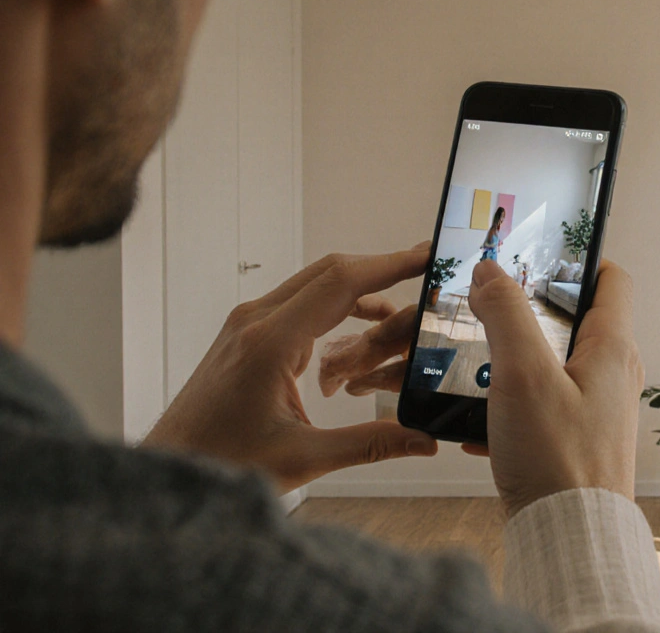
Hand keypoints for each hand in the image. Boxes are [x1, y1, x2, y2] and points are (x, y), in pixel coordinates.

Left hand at [143, 246, 439, 492]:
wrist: (168, 468)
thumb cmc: (220, 461)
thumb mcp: (302, 457)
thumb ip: (370, 444)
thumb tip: (423, 441)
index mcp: (270, 342)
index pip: (340, 284)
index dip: (388, 266)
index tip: (424, 256)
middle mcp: (256, 322)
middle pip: (329, 272)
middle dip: (381, 266)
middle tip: (425, 267)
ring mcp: (248, 325)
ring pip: (314, 285)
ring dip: (359, 287)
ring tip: (402, 305)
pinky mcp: (246, 336)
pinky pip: (300, 305)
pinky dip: (336, 306)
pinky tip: (361, 328)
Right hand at [316, 259, 643, 516]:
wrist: (569, 542)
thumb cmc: (558, 462)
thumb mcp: (522, 375)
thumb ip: (505, 314)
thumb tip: (490, 272)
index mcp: (612, 350)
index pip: (612, 280)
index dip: (579, 259)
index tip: (539, 253)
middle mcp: (613, 377)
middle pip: (574, 323)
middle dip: (529, 313)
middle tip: (488, 307)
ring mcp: (596, 412)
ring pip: (551, 368)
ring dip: (512, 363)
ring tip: (472, 365)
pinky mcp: (575, 443)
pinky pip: (540, 411)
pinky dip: (509, 409)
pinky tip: (474, 425)